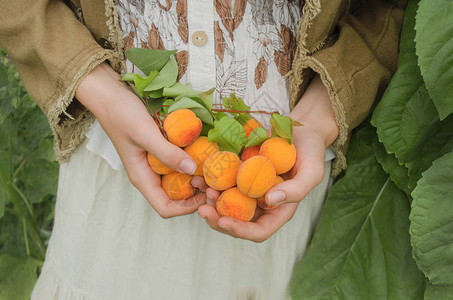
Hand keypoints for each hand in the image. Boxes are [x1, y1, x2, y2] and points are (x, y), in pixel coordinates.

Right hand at [76, 63, 205, 217]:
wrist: (110, 95)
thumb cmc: (122, 114)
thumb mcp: (145, 133)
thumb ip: (166, 152)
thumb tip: (192, 170)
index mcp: (142, 178)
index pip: (165, 207)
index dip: (187, 207)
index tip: (207, 192)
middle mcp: (150, 175)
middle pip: (176, 196)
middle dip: (197, 192)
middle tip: (214, 177)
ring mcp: (156, 163)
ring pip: (180, 179)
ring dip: (197, 176)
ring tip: (211, 164)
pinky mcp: (162, 150)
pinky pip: (180, 161)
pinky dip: (192, 160)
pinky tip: (203, 150)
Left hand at [198, 75, 338, 241]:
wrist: (302, 130)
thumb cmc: (311, 152)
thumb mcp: (312, 171)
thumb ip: (296, 190)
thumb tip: (270, 201)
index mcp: (278, 211)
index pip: (259, 231)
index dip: (240, 231)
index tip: (223, 221)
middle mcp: (261, 204)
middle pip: (236, 222)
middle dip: (217, 218)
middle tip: (203, 208)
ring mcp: (248, 190)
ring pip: (225, 204)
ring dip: (210, 200)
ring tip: (200, 186)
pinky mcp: (239, 174)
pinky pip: (222, 182)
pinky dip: (209, 181)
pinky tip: (199, 175)